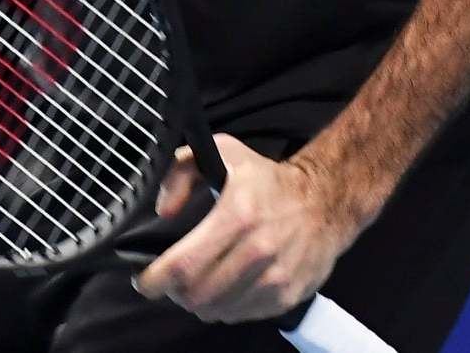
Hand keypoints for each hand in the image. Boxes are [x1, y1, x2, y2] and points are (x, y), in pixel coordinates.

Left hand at [135, 136, 356, 322]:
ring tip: (201, 281)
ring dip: (199, 301)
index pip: (183, 265)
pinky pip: (240, 315)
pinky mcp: (286, 296)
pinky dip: (225, 306)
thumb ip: (180, 172)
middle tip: (173, 280)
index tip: (144, 280)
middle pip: (195, 294)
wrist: (326, 200)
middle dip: (174, 291)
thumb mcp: (223, 154)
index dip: (154, 280)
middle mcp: (258, 250)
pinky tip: (228, 285)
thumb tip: (164, 211)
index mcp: (238, 214)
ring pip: (215, 309)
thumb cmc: (268, 180)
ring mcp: (274, 277)